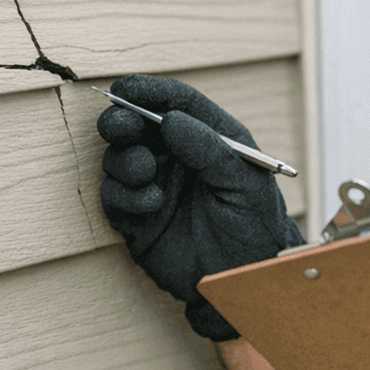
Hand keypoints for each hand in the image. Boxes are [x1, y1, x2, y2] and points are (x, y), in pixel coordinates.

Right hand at [98, 75, 303, 339]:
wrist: (243, 281)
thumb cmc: (255, 226)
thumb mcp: (243, 182)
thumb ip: (209, 148)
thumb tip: (171, 119)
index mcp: (208, 139)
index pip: (176, 104)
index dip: (150, 91)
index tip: (126, 88)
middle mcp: (178, 157)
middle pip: (137, 125)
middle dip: (123, 120)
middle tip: (121, 126)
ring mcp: (154, 185)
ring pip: (119, 157)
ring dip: (125, 159)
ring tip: (146, 173)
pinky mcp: (136, 218)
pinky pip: (114, 194)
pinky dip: (125, 194)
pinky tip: (150, 204)